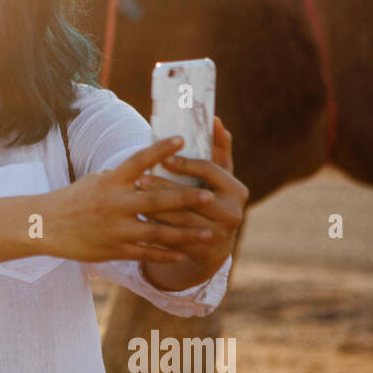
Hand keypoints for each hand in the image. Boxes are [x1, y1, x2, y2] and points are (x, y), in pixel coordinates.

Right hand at [47, 135, 221, 265]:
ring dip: (185, 233)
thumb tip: (148, 167)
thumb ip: (123, 177)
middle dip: (184, 199)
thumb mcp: (96, 181)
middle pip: (156, 201)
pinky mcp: (114, 249)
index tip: (182, 139)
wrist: (45, 226)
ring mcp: (116, 229)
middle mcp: (115, 204)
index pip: (139, 161)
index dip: (160, 150)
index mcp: (111, 182)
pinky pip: (146, 253)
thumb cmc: (73, 199)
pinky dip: (166, 255)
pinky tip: (185, 254)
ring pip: (157, 232)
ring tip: (209, 233)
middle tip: (209, 196)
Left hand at [135, 116, 246, 271]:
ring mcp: (220, 235)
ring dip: (155, 208)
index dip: (185, 164)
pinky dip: (156, 228)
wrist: (214, 243)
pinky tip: (139, 219)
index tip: (163, 158)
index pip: (208, 170)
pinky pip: (175, 239)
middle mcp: (232, 213)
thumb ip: (218, 149)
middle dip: (164, 187)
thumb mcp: (218, 176)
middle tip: (140, 179)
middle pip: (191, 196)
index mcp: (237, 190)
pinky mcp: (204, 253)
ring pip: (180, 219)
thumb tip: (214, 119)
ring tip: (135, 196)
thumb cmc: (213, 197)